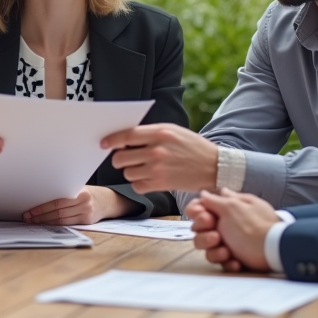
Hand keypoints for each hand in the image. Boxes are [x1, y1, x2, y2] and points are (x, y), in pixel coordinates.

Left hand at [22, 185, 133, 224]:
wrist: (107, 200)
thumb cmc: (88, 192)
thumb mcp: (79, 187)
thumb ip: (65, 191)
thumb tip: (41, 195)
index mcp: (81, 192)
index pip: (58, 202)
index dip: (42, 207)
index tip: (30, 210)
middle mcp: (85, 203)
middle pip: (58, 212)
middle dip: (41, 216)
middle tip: (28, 217)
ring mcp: (86, 214)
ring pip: (61, 220)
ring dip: (45, 222)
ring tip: (33, 221)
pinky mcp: (86, 222)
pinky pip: (67, 224)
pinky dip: (54, 225)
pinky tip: (46, 224)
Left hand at [101, 123, 219, 193]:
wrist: (213, 166)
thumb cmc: (192, 146)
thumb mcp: (173, 131)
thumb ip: (150, 132)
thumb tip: (125, 137)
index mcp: (160, 133)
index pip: (127, 136)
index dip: (112, 140)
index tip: (103, 143)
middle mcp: (157, 151)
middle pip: (121, 157)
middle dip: (118, 159)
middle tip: (123, 158)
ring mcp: (158, 169)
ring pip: (127, 173)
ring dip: (130, 171)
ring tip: (140, 168)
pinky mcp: (161, 184)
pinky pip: (137, 186)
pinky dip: (139, 183)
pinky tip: (147, 178)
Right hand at [192, 189, 279, 271]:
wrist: (275, 250)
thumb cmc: (253, 226)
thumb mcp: (232, 207)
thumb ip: (214, 200)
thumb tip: (204, 193)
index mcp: (227, 209)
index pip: (202, 208)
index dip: (197, 212)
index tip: (204, 217)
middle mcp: (227, 224)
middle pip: (200, 230)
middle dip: (204, 235)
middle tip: (216, 236)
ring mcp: (231, 242)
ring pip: (207, 249)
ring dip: (214, 251)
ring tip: (227, 252)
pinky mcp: (235, 259)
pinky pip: (221, 262)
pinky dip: (228, 262)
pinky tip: (236, 262)